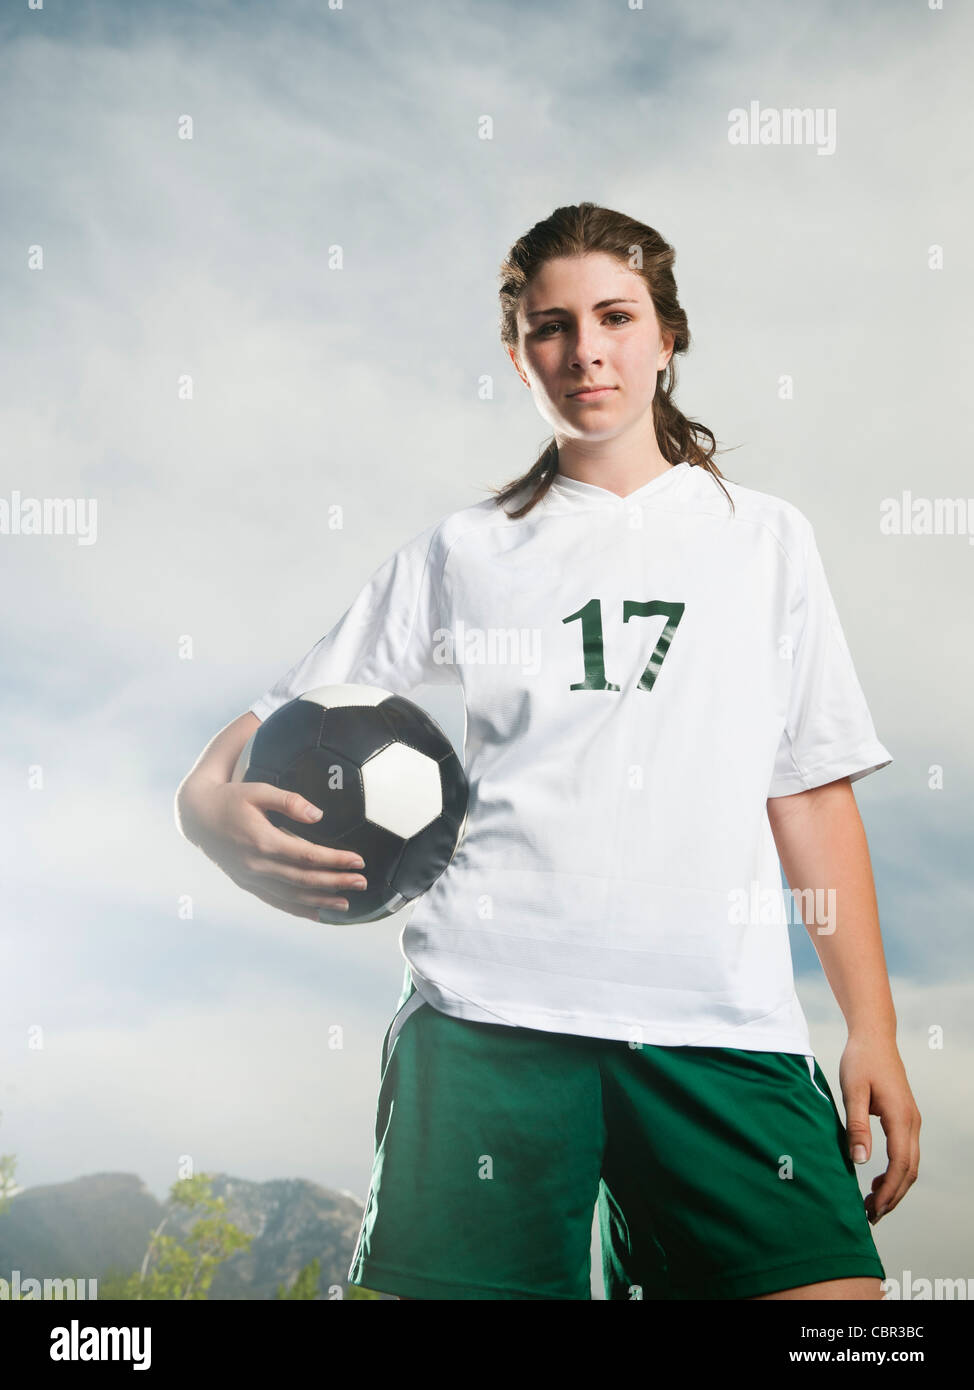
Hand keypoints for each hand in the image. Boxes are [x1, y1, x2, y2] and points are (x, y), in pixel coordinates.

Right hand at [179, 779, 368, 920]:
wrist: (196, 816)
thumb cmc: (231, 797)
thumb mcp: (258, 790)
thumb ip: (289, 801)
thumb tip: (318, 815)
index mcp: (262, 841)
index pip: (307, 856)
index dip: (335, 860)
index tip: (359, 861)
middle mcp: (257, 865)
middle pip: (304, 879)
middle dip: (336, 882)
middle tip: (362, 883)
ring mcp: (250, 877)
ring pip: (291, 895)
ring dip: (321, 901)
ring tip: (346, 903)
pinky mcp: (246, 883)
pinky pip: (275, 901)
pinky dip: (298, 909)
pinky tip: (317, 914)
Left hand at [838, 1033, 920, 1224]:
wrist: (874, 1036)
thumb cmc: (860, 1060)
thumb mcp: (853, 1090)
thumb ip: (857, 1125)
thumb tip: (859, 1161)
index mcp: (900, 1117)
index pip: (900, 1165)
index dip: (889, 1191)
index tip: (873, 1210)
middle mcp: (912, 1122)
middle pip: (910, 1170)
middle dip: (893, 1196)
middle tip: (871, 1216)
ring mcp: (911, 1120)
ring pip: (910, 1164)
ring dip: (895, 1187)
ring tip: (873, 1205)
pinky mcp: (905, 1118)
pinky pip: (906, 1153)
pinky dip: (895, 1172)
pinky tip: (876, 1180)